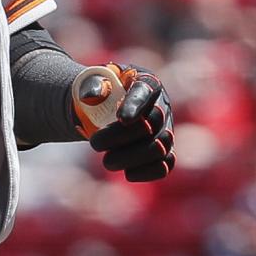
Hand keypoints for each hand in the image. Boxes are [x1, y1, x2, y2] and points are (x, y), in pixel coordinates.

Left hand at [73, 63, 174, 181]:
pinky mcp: (164, 151)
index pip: (145, 91)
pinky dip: (148, 172)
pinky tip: (127, 173)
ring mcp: (165, 130)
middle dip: (122, 136)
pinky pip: (165, 165)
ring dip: (132, 157)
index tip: (122, 118)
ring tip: (107, 162)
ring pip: (160, 147)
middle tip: (94, 143)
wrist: (107, 109)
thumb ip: (92, 85)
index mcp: (146, 83)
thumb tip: (90, 95)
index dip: (136, 105)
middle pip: (153, 122)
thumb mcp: (94, 82)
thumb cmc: (103, 93)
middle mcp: (161, 106)